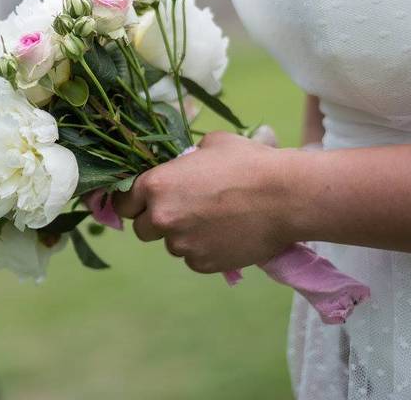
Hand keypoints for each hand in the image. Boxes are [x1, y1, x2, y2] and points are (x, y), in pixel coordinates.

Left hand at [113, 131, 295, 273]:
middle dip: (158, 222)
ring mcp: (182, 244)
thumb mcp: (210, 145)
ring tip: (215, 221)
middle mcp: (162, 217)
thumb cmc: (249, 162)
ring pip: (171, 244)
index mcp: (156, 185)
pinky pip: (194, 259)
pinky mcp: (203, 264)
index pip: (123, 203)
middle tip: (185, 211)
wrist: (287, 197)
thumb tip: (181, 166)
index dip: (134, 203)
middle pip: (142, 229)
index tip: (145, 203)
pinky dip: (205, 250)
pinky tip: (227, 235)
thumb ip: (184, 160)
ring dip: (184, 236)